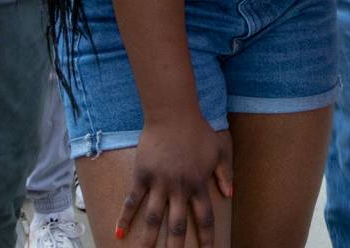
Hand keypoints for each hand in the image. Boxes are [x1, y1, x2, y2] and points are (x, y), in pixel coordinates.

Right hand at [116, 118, 232, 246]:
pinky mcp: (142, 176)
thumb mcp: (220, 149)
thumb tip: (230, 194)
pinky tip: (119, 233)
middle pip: (178, 225)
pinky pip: (133, 201)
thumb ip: (226, 173)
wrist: (173, 114)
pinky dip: (125, 218)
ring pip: (154, 219)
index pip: (205, 218)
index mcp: (199, 184)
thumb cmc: (198, 131)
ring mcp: (159, 183)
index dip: (207, 238)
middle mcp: (180, 188)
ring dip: (149, 240)